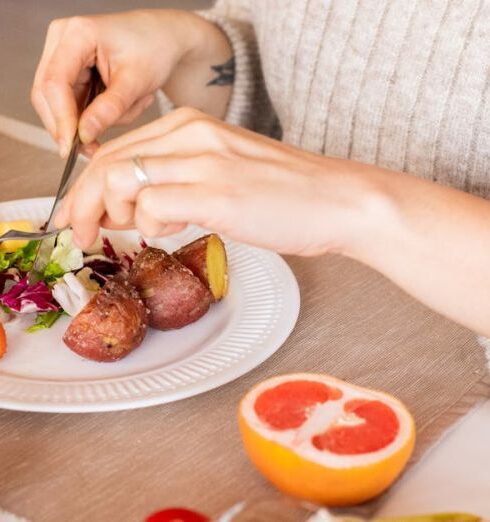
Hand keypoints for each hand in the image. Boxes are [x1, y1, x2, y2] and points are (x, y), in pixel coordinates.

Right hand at [31, 10, 231, 156]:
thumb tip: (83, 136)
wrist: (163, 39)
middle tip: (91, 151)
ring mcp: (64, 56)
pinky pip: (73, 104)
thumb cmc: (154, 50)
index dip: (61, 118)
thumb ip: (109, 109)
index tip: (71, 147)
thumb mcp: (135, 82)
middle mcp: (62, 40)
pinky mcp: (72, 72)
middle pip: (46, 94)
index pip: (55, 82)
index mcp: (76, 34)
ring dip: (88, 120)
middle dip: (68, 126)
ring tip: (129, 109)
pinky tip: (123, 106)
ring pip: (59, 103)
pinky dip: (95, 115)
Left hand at [55, 108, 386, 256]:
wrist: (337, 200)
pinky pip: (153, 205)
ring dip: (110, 215)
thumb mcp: (223, 171)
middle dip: (81, 204)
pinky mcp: (217, 194)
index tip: (81, 214)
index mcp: (191, 125)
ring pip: (120, 181)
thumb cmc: (285, 193)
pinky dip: (150, 225)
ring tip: (131, 233)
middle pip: (107, 164)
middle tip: (81, 233)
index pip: (115, 150)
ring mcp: (204, 162)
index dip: (86, 187)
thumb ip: (178, 179)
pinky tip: (173, 229)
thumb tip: (137, 205)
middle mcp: (191, 135)